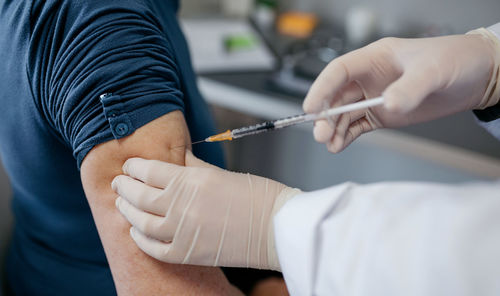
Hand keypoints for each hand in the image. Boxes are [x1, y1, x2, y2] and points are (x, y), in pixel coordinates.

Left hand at [111, 150, 300, 270]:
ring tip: (122, 204)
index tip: (130, 165)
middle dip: (124, 186)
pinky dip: (140, 240)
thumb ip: (195, 167)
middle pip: (139, 194)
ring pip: (141, 221)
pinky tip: (135, 231)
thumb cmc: (259, 197)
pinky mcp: (189, 253)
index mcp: (192, 181)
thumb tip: (179, 158)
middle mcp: (182, 206)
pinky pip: (154, 249)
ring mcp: (183, 232)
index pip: (150, 170)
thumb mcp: (223, 173)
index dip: (135, 167)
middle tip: (119, 182)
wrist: (278, 228)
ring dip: (127, 211)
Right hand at [304, 29, 499, 152]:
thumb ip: (409, 88)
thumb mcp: (433, 70)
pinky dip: (346, 137)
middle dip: (325, 115)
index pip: (339, 71)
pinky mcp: (383, 115)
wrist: (476, 76)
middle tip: (321, 133)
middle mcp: (369, 78)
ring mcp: (375, 98)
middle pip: (337, 96)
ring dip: (333, 129)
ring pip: (344, 114)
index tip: (311, 107)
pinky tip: (338, 145)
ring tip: (329, 144)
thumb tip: (387, 104)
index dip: (322, 88)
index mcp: (375, 58)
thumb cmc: (455, 60)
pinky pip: (357, 126)